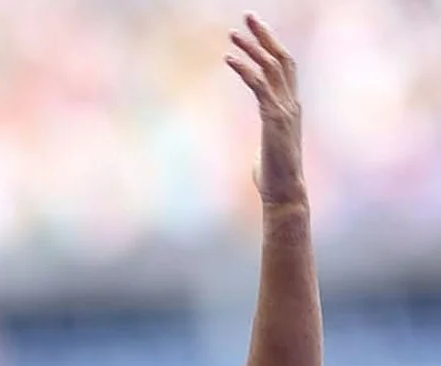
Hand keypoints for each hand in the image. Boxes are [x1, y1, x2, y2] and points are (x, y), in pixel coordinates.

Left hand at [226, 14, 305, 206]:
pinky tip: (229, 59)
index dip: (271, 47)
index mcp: (291, 107)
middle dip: (264, 36)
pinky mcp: (273, 119)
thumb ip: (266, 140)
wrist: (285, 192)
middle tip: (248, 17)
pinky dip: (244, 69)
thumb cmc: (274, 177)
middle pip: (281, 59)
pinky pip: (258, 86)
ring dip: (252, 48)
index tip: (255, 32)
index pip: (284, 68)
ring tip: (233, 34)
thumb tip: (259, 150)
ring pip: (270, 68)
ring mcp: (284, 110)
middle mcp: (291, 103)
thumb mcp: (269, 149)